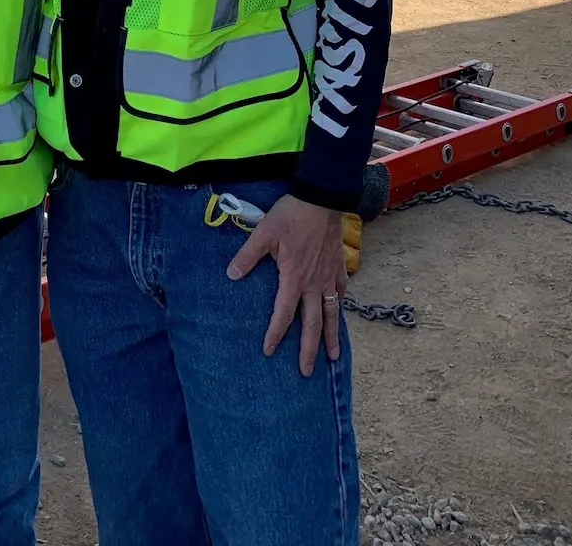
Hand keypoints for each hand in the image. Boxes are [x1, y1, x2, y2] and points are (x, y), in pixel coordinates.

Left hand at [226, 194, 345, 376]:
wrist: (322, 199)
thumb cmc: (291, 215)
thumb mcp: (264, 233)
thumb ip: (248, 256)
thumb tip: (231, 275)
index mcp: (293, 278)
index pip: (283, 314)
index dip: (275, 333)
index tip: (269, 351)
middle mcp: (313, 283)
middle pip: (312, 324)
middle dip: (309, 350)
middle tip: (307, 372)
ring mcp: (329, 276)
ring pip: (331, 313)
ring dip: (331, 336)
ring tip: (333, 357)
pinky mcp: (339, 266)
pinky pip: (340, 292)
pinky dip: (339, 305)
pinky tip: (338, 312)